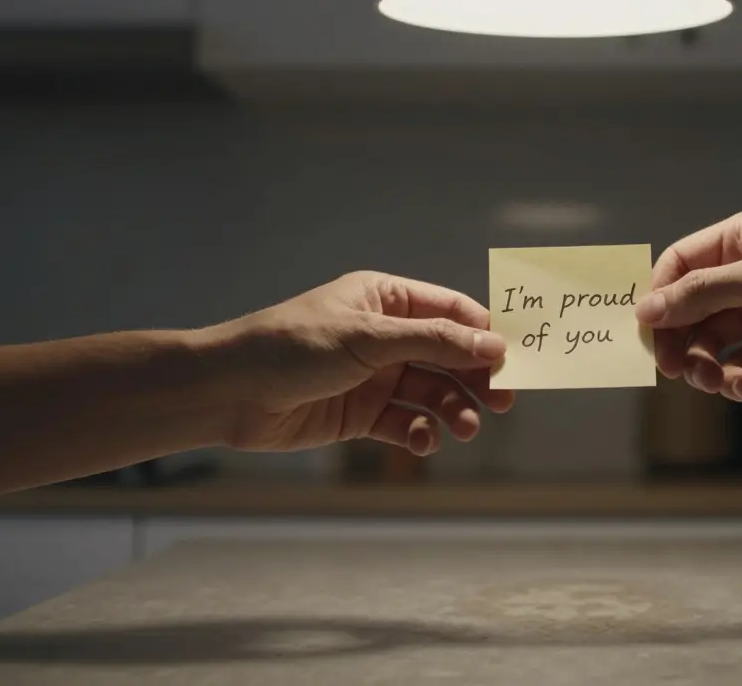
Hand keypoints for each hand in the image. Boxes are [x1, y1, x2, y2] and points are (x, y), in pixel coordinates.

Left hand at [209, 272, 512, 455]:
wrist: (228, 392)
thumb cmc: (292, 346)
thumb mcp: (368, 337)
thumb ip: (434, 342)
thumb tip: (494, 345)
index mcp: (386, 300)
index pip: (451, 311)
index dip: (484, 334)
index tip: (513, 361)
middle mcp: (385, 336)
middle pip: (448, 356)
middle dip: (475, 378)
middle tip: (502, 403)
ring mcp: (374, 376)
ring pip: (431, 392)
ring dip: (452, 409)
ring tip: (463, 427)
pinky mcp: (361, 414)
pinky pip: (405, 423)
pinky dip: (419, 433)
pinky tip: (422, 440)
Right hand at [635, 205, 741, 399]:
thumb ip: (704, 295)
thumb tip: (645, 309)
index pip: (682, 264)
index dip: (661, 297)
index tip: (648, 332)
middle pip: (692, 308)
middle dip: (681, 339)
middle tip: (676, 371)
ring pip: (715, 341)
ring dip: (707, 365)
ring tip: (718, 384)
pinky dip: (736, 378)